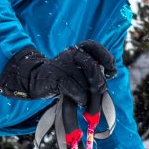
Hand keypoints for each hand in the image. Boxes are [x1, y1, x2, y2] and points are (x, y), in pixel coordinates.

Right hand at [0, 40, 116, 113]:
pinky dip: (80, 96)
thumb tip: (113, 73)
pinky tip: (80, 100)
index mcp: (77, 50)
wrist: (35, 81)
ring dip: (89, 95)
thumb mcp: (78, 72)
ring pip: (84, 81)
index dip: (105, 57)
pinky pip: (73, 88)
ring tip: (86, 101)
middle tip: (101, 91)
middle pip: (92, 67)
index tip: (111, 71)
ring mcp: (62, 65)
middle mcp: (70, 55)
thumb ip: (93, 71)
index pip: (93, 46)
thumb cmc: (61, 78)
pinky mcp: (55, 78)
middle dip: (99, 82)